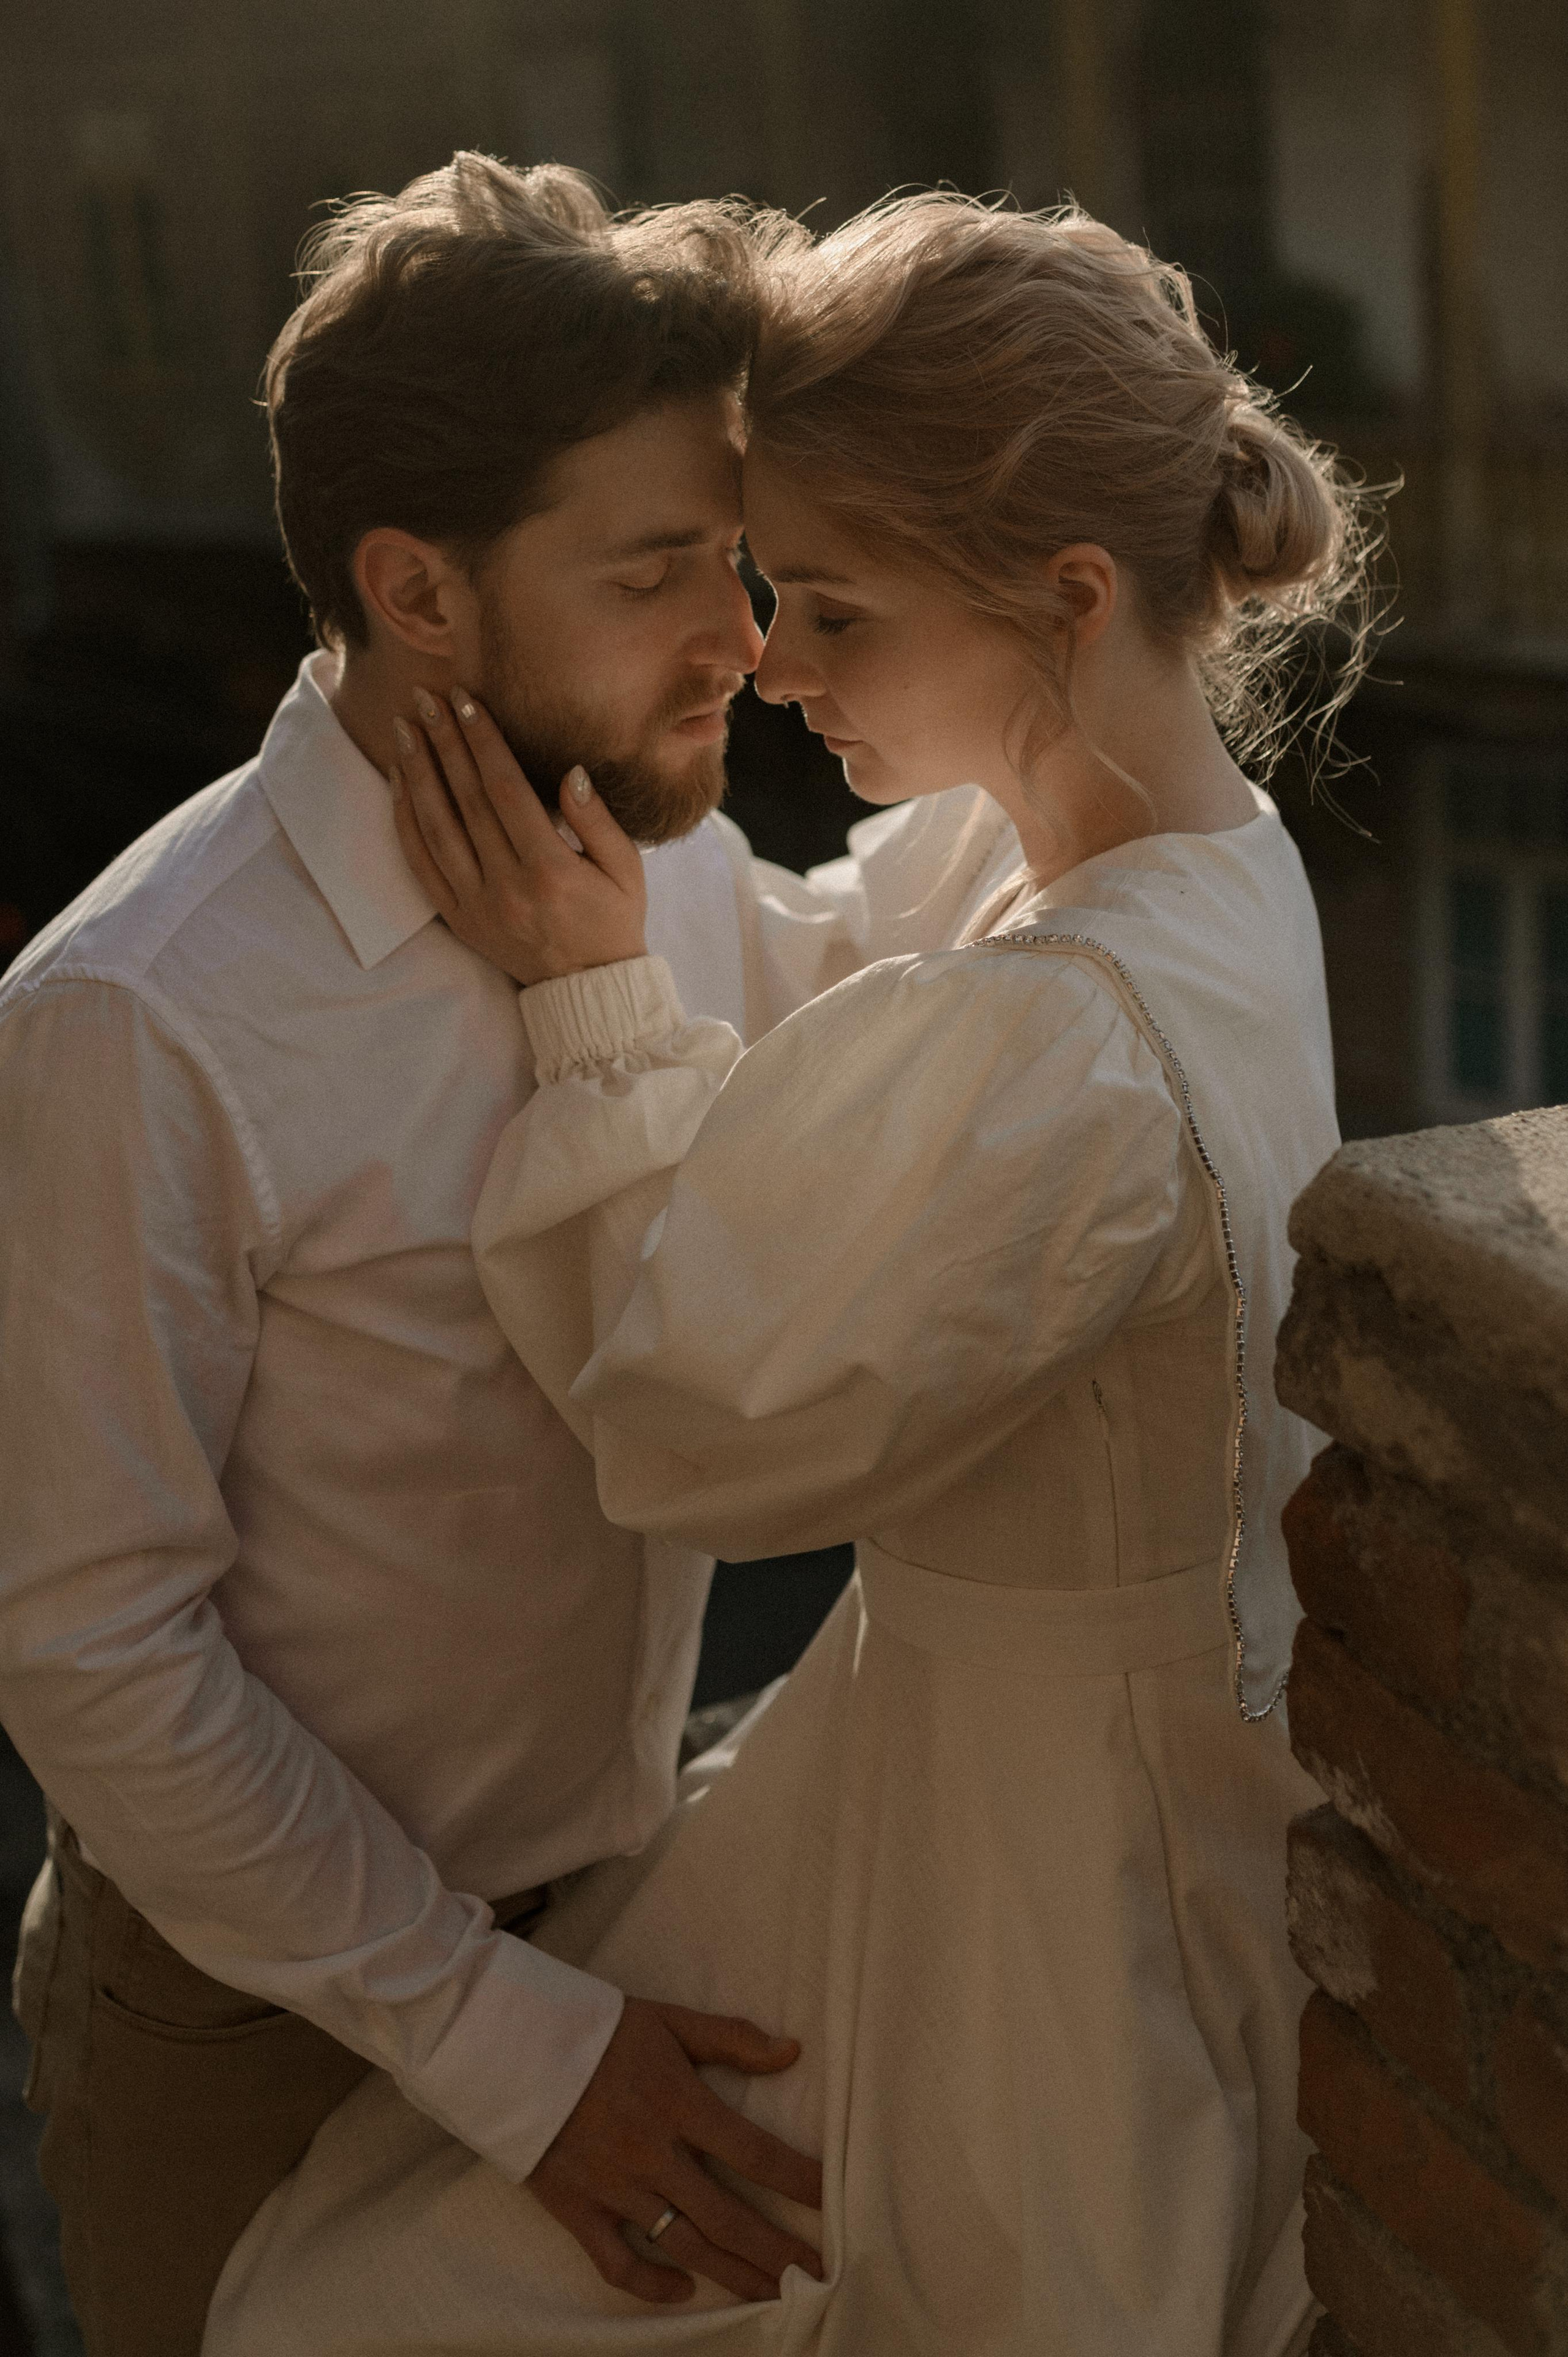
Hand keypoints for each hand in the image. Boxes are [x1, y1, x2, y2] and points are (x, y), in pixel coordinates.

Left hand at [390, 688, 646, 985]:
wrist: (589, 991)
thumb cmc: (614, 921)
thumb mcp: (627, 870)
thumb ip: (598, 819)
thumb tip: (569, 771)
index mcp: (550, 870)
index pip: (505, 790)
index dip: (483, 741)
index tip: (466, 700)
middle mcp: (506, 887)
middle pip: (465, 800)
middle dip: (444, 742)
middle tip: (426, 695)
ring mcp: (476, 905)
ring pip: (435, 828)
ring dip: (417, 773)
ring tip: (404, 727)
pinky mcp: (458, 919)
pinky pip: (421, 864)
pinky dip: (405, 821)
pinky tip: (399, 782)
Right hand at [527, 1996, 823, 2304]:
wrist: (509, 2044)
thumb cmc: (595, 2028)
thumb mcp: (667, 2020)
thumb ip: (729, 2038)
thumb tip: (792, 2050)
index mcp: (678, 2102)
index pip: (754, 2152)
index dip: (799, 2180)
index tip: (837, 2202)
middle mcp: (651, 2153)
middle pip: (727, 2215)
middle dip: (778, 2249)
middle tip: (819, 2276)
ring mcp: (613, 2187)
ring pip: (684, 2245)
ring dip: (733, 2274)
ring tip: (774, 2296)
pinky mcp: (577, 2209)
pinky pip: (617, 2263)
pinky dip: (651, 2284)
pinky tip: (685, 2289)